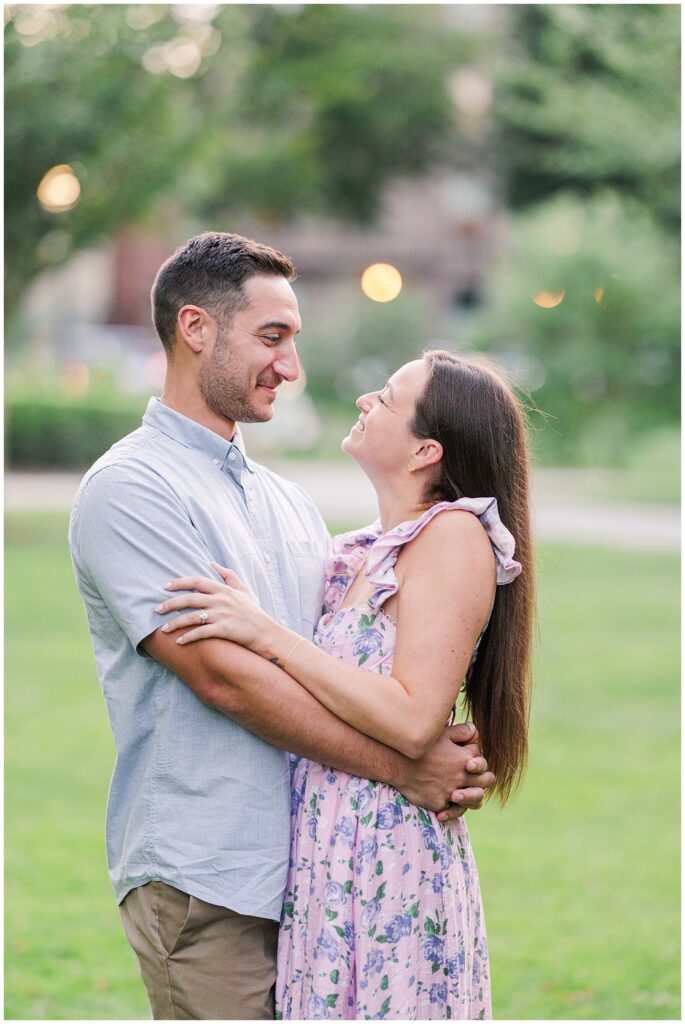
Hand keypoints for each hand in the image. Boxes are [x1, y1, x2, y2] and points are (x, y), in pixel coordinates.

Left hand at [155, 563, 269, 647]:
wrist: (266, 633)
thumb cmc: (254, 612)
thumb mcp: (244, 590)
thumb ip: (229, 576)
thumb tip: (213, 564)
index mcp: (223, 590)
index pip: (197, 581)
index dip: (180, 582)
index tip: (165, 586)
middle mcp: (221, 601)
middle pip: (189, 598)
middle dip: (170, 603)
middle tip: (157, 609)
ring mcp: (222, 615)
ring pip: (192, 617)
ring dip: (175, 623)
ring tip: (164, 629)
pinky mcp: (223, 630)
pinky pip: (201, 633)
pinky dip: (188, 638)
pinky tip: (179, 642)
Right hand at [394, 722, 494, 820]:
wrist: (397, 764)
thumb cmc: (421, 747)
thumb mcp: (442, 733)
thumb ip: (462, 732)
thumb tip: (475, 731)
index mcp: (466, 759)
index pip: (481, 759)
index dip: (475, 756)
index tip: (465, 755)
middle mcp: (462, 777)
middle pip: (486, 780)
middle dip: (483, 777)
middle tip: (473, 775)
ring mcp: (452, 792)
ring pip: (476, 799)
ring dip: (473, 796)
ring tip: (465, 792)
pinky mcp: (440, 803)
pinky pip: (454, 810)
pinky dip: (453, 808)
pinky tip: (448, 803)